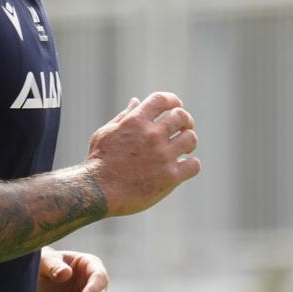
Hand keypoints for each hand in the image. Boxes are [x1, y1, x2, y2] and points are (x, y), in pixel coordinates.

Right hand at [85, 93, 200, 216]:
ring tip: (184, 148)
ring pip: (191, 139)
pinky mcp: (170, 177)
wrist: (98, 192)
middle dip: (185, 120)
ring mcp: (162, 156)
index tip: (176, 106)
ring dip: (189, 141)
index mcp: (135, 122)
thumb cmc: (99, 162)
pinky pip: (194, 165)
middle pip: (181, 117)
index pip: (161, 100)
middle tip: (184, 128)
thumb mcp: (106, 133)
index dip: (172, 100)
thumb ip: (123, 117)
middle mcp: (152, 135)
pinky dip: (191, 164)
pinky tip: (184, 167)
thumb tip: (136, 101)